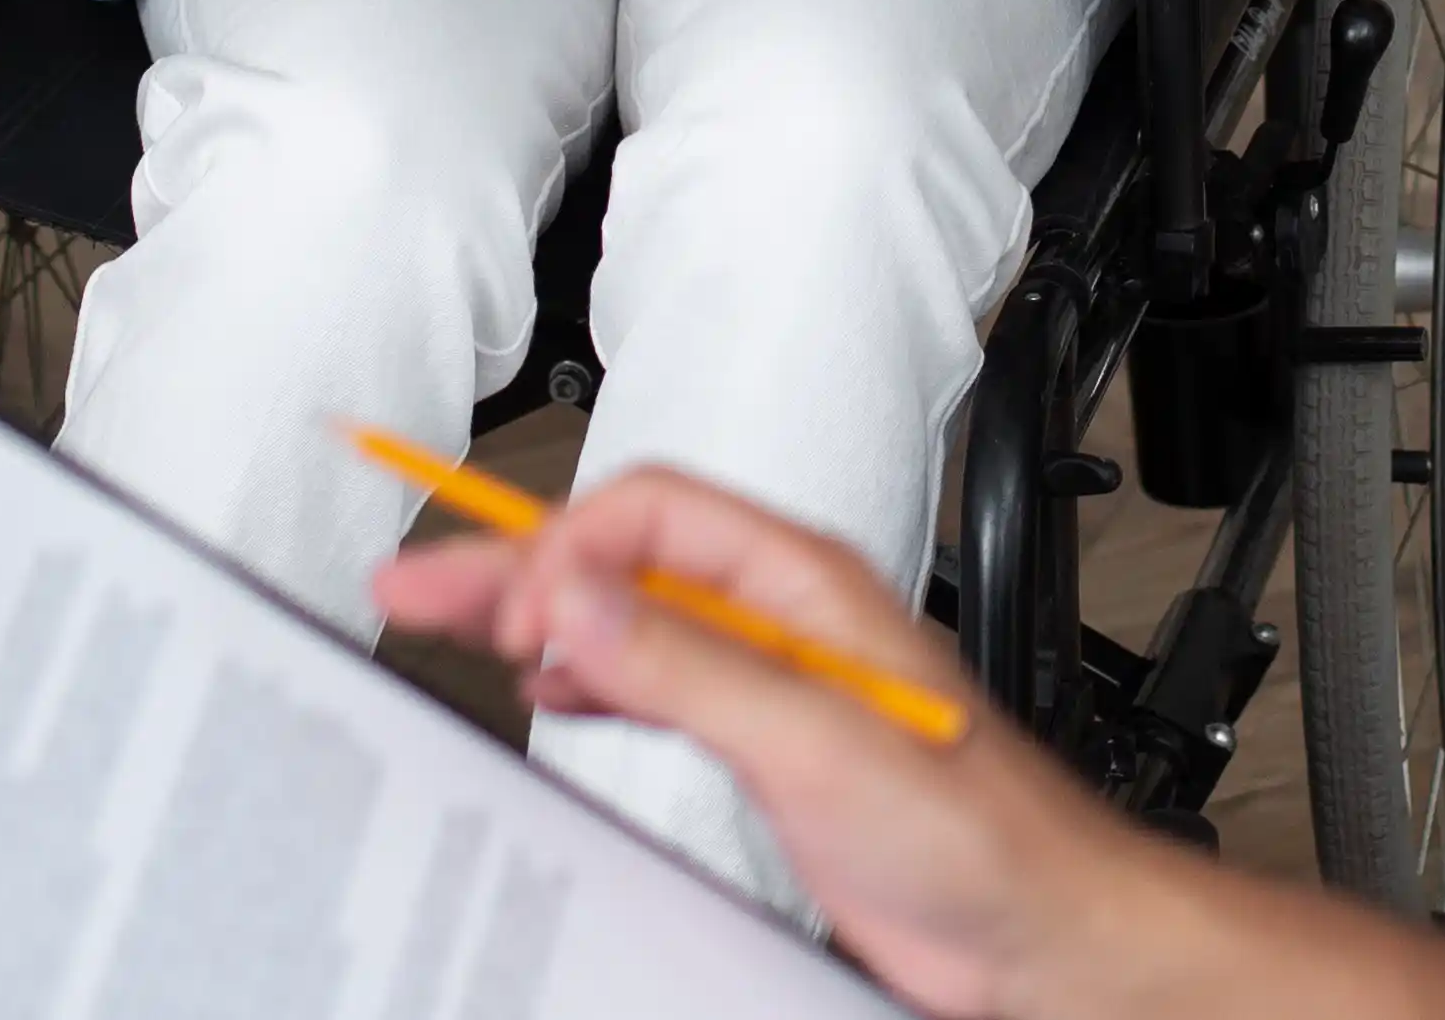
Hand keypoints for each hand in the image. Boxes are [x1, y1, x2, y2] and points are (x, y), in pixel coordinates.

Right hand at [374, 471, 1205, 1019]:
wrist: (1032, 930)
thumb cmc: (977, 831)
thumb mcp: (815, 738)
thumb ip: (691, 666)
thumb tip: (582, 596)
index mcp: (801, 582)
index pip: (649, 515)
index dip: (567, 548)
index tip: (515, 609)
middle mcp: (780, 617)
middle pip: (619, 558)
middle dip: (514, 562)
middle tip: (412, 575)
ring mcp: (769, 681)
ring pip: (625, 618)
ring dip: (539, 617)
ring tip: (447, 620)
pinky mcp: (762, 746)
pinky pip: (649, 682)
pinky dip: (585, 678)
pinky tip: (548, 688)